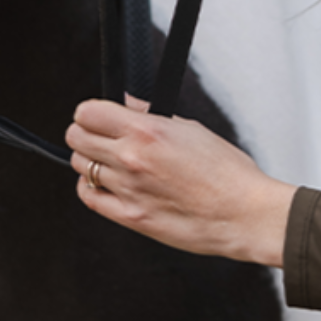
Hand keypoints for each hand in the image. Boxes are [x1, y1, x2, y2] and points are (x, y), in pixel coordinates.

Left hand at [66, 95, 295, 267]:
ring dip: (90, 159)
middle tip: (101, 135)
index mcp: (148, 131)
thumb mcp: (192, 129)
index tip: (99, 115)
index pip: (89, 112)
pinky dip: (91, 187)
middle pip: (77, 137)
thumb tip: (127, 104)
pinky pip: (89, 197)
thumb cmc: (228, 173)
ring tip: (111, 161)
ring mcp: (128, 189)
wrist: (243, 214)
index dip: (91, 111)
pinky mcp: (130, 216)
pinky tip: (107, 183)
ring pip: (81, 166)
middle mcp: (132, 158)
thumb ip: (151, 115)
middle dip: (86, 132)